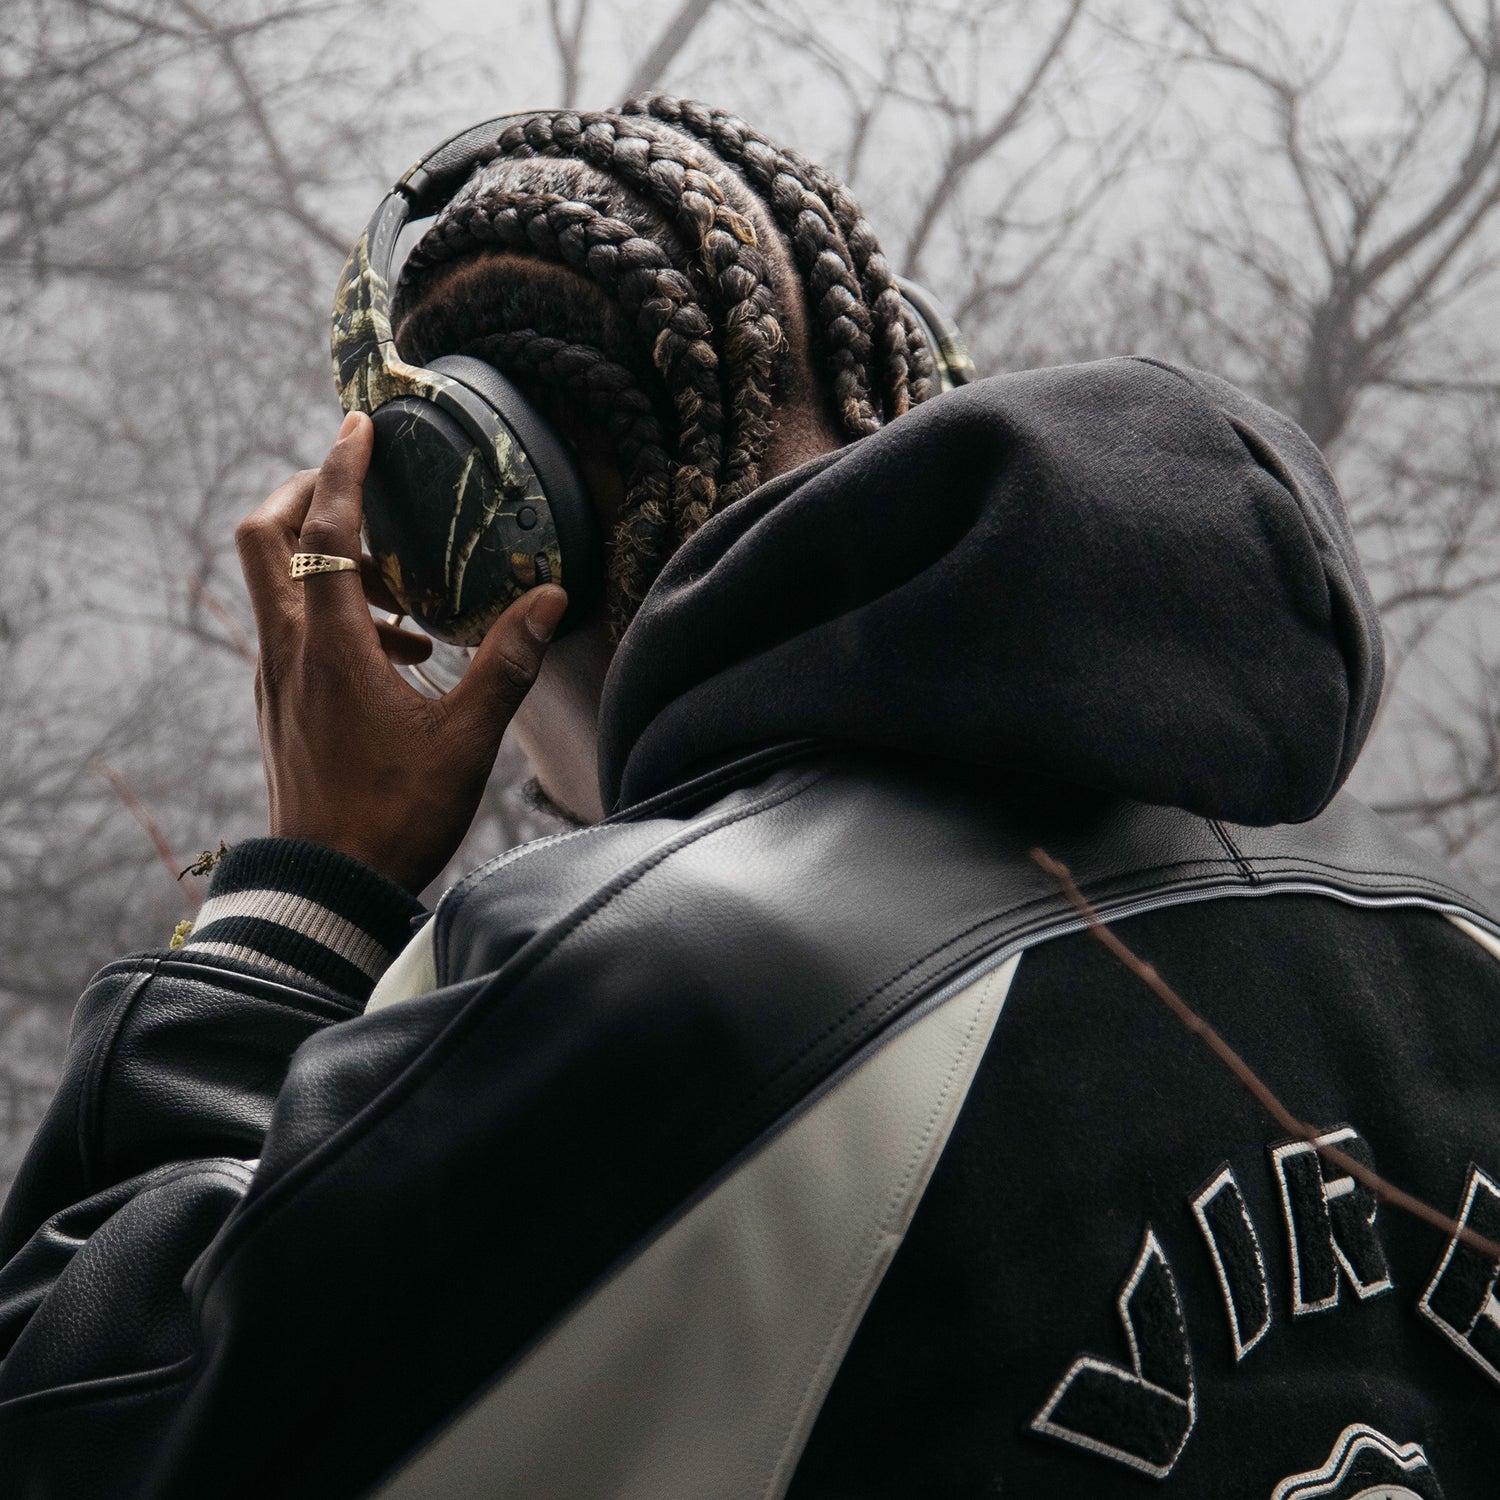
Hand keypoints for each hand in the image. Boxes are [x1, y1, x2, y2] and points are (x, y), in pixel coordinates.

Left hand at [235, 410, 567, 892]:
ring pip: (275, 583)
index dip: (343, 469)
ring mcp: (273, 678)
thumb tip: (550, 597)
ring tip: (400, 583)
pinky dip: (331, 612)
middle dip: (306, 493)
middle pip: (264, 536)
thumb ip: (507, 660)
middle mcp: (286, 649)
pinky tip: (396, 653)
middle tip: (358, 485)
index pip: (326, 528)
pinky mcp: (276, 705)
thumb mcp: (467, 737)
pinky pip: (291, 629)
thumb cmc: (395, 813)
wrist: (327, 887)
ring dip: (323, 557)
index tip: (359, 427)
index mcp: (329, 645)